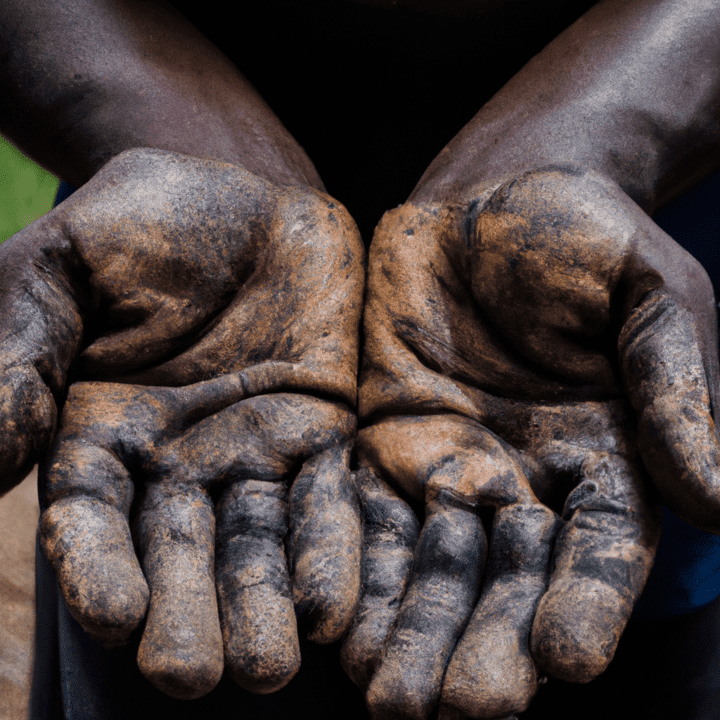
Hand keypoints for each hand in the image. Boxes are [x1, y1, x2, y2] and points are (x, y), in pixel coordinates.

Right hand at [0, 148, 363, 698]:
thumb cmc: (138, 223)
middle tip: (196, 677)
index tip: (114, 617)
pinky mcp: (322, 431)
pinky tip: (336, 605)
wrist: (243, 192)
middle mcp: (179, 461)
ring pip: (258, 543)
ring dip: (264, 605)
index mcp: (102, 432)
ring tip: (273, 665)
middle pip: (181, 552)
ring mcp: (256, 451)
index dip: (100, 568)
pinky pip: (328, 501)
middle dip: (188, 613)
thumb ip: (20, 356)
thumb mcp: (60, 269)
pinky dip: (330, 553)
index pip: (93, 518)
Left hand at [341, 165, 719, 718]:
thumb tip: (719, 499)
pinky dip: (354, 568)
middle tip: (459, 712)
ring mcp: (450, 464)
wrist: (491, 195)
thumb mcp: (648, 294)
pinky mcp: (384, 441)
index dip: (587, 602)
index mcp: (607, 455)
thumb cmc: (584, 233)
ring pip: (432, 565)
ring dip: (412, 629)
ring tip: (387, 696)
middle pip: (509, 579)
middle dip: (486, 644)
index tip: (566, 658)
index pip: (601, 549)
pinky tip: (336, 624)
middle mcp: (526, 478)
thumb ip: (675, 389)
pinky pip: (365, 514)